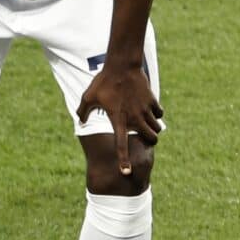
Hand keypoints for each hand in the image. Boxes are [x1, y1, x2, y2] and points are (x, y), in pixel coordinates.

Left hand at [75, 59, 161, 175]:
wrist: (121, 66)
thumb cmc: (103, 82)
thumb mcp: (88, 96)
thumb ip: (83, 111)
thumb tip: (79, 121)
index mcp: (118, 119)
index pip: (121, 145)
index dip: (123, 160)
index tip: (126, 173)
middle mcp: (134, 118)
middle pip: (151, 139)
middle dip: (150, 141)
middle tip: (144, 136)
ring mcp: (145, 110)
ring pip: (157, 128)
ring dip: (153, 128)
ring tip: (145, 122)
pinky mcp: (152, 101)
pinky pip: (159, 114)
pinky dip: (156, 114)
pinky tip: (148, 109)